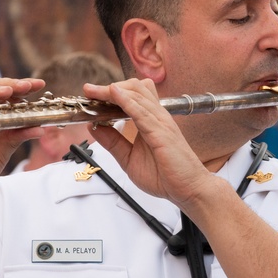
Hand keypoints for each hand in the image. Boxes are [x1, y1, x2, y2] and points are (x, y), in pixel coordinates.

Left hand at [85, 79, 217, 211]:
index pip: (132, 95)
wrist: (188, 189)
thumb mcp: (129, 159)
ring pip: (137, 94)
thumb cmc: (166, 176)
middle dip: (108, 87)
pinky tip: (114, 95)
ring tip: (93, 92)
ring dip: (113, 91)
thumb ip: (114, 143)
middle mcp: (157, 117)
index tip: (90, 93)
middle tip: (88, 90)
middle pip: (134, 87)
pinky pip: (142, 112)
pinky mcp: (162, 132)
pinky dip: (126, 101)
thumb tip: (94, 127)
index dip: (110, 91)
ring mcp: (161, 122)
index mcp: (150, 121)